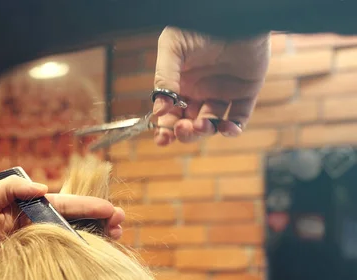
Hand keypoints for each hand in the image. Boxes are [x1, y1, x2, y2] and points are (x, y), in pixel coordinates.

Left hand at [0, 176, 124, 260]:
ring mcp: (39, 244)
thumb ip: (12, 188)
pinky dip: (80, 255)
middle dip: (100, 220)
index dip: (89, 206)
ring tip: (116, 237)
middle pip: (76, 220)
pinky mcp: (37, 262)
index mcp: (31, 208)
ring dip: (95, 237)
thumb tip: (44, 187)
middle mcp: (39, 225)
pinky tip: (96, 257)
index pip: (65, 204)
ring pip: (73, 238)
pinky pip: (62, 257)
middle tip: (121, 223)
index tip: (111, 210)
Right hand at [152, 27, 269, 144]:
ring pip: (212, 124)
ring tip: (200, 125)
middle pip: (189, 124)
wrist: (233, 15)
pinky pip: (240, 117)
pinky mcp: (245, 91)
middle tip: (182, 128)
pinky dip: (234, 129)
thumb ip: (164, 77)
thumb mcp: (173, 48)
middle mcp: (199, 91)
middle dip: (184, 132)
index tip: (163, 139)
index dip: (165, 129)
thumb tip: (159, 110)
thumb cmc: (198, 26)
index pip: (170, 114)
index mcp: (180, 84)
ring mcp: (222, 92)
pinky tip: (227, 128)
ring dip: (204, 131)